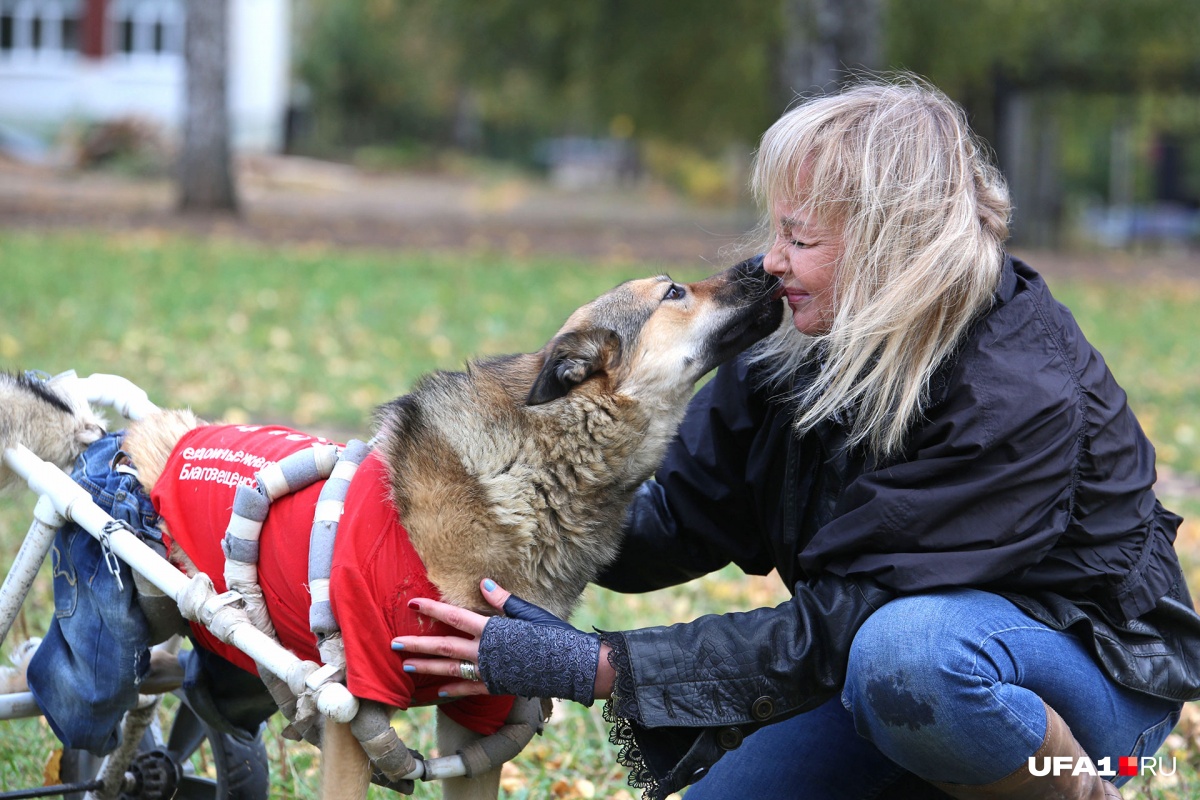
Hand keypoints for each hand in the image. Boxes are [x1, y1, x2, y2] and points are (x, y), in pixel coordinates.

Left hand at [393, 579, 615, 700]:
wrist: (573, 667)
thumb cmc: (554, 635)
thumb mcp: (529, 611)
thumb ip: (503, 600)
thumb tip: (484, 583)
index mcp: (492, 630)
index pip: (455, 616)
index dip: (432, 609)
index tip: (413, 604)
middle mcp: (485, 652)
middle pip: (444, 647)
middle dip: (417, 644)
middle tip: (393, 643)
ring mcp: (489, 672)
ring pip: (449, 670)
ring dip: (425, 668)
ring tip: (405, 665)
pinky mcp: (496, 687)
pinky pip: (468, 689)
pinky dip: (451, 690)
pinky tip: (436, 692)